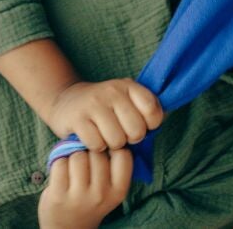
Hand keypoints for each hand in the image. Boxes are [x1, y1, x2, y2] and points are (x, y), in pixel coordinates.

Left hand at [38, 149, 132, 228]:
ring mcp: (79, 196)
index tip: (105, 151)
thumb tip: (109, 130)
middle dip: (89, 150)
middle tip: (85, 159)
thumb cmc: (90, 201)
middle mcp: (101, 194)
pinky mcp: (59, 195)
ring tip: (72, 166)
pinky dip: (58, 161)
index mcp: (119, 191)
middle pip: (97, 151)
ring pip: (77, 154)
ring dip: (72, 155)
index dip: (112, 146)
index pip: (123, 154)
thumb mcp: (110, 190)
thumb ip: (113, 167)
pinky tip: (61, 171)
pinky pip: (60, 162)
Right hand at [47, 79, 162, 150]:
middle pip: (136, 131)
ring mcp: (93, 103)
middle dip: (129, 138)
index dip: (149, 125)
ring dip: (111, 144)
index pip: (153, 112)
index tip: (139, 124)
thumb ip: (148, 108)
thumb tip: (165, 119)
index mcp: (129, 86)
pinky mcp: (77, 118)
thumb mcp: (127, 100)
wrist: (66, 102)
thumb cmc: (105, 107)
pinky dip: (95, 147)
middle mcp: (112, 91)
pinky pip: (97, 145)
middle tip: (119, 132)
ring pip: (117, 141)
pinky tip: (91, 137)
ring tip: (104, 135)